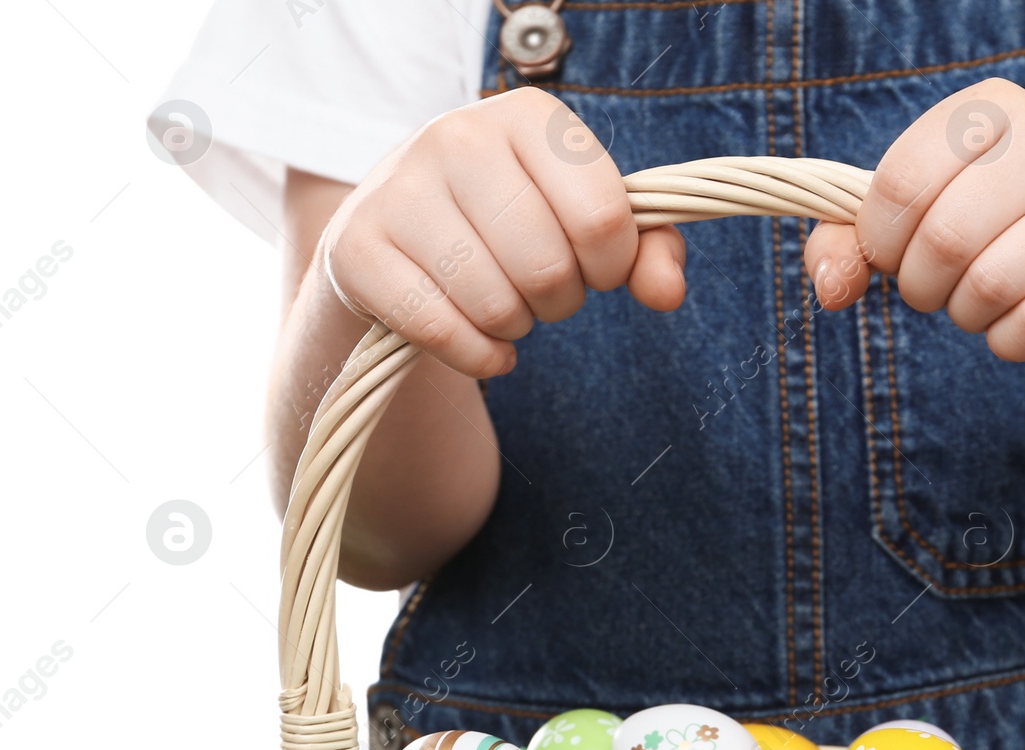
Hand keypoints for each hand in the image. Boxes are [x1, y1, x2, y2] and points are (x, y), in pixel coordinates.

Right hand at [320, 89, 683, 377]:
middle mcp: (457, 137)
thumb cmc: (511, 227)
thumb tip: (667, 293)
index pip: (602, 217)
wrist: (398, 238)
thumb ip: (647, 251)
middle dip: (561, 301)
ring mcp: (399, 190)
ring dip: (516, 328)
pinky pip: (445, 332)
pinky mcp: (357, 250)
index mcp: (526, 117)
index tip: (596, 268)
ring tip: (503, 304)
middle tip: (542, 290)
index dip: (613, 267)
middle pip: (550, 268)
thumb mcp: (583, 223)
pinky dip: (479, 357)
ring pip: (497, 304)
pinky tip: (482, 344)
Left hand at [804, 79, 1024, 360]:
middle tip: (939, 292)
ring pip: (992, 283)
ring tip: (984, 303)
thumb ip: (849, 246)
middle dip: (924, 287)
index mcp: (991, 109)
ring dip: (969, 316)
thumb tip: (830, 285)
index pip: (902, 180)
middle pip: (946, 237)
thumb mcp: (912, 230)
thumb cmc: (988, 245)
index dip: (880, 243)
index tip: (893, 258)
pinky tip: (1022, 325)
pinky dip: (1010, 343)